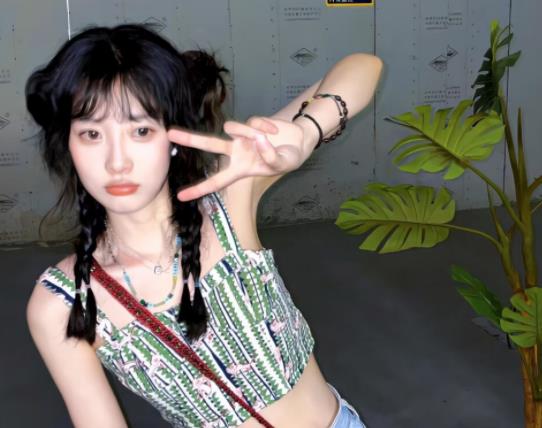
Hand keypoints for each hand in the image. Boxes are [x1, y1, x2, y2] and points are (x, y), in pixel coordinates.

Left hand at [167, 116, 306, 200]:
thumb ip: (270, 156)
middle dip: (191, 138)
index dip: (199, 189)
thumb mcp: (282, 165)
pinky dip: (266, 127)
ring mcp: (242, 137)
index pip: (217, 181)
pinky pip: (253, 122)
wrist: (298, 141)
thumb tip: (257, 138)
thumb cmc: (287, 159)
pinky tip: (275, 132)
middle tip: (170, 133)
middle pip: (210, 144)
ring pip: (232, 128)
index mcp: (240, 169)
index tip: (181, 196)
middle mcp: (237, 152)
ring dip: (249, 132)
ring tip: (270, 137)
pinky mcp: (251, 123)